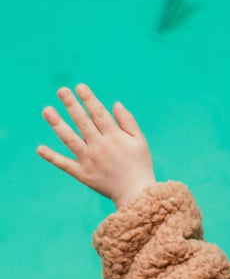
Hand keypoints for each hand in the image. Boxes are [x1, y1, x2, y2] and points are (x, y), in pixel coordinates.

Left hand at [37, 84, 155, 208]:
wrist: (135, 192)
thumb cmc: (140, 163)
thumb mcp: (140, 140)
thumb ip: (128, 121)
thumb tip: (115, 104)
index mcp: (114, 136)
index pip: (98, 113)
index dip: (88, 99)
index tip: (80, 86)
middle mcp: (99, 146)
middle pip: (82, 122)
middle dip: (71, 105)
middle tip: (61, 90)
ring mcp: (88, 160)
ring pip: (69, 139)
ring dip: (57, 124)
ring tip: (47, 110)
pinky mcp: (82, 174)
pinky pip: (64, 164)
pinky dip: (52, 157)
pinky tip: (40, 148)